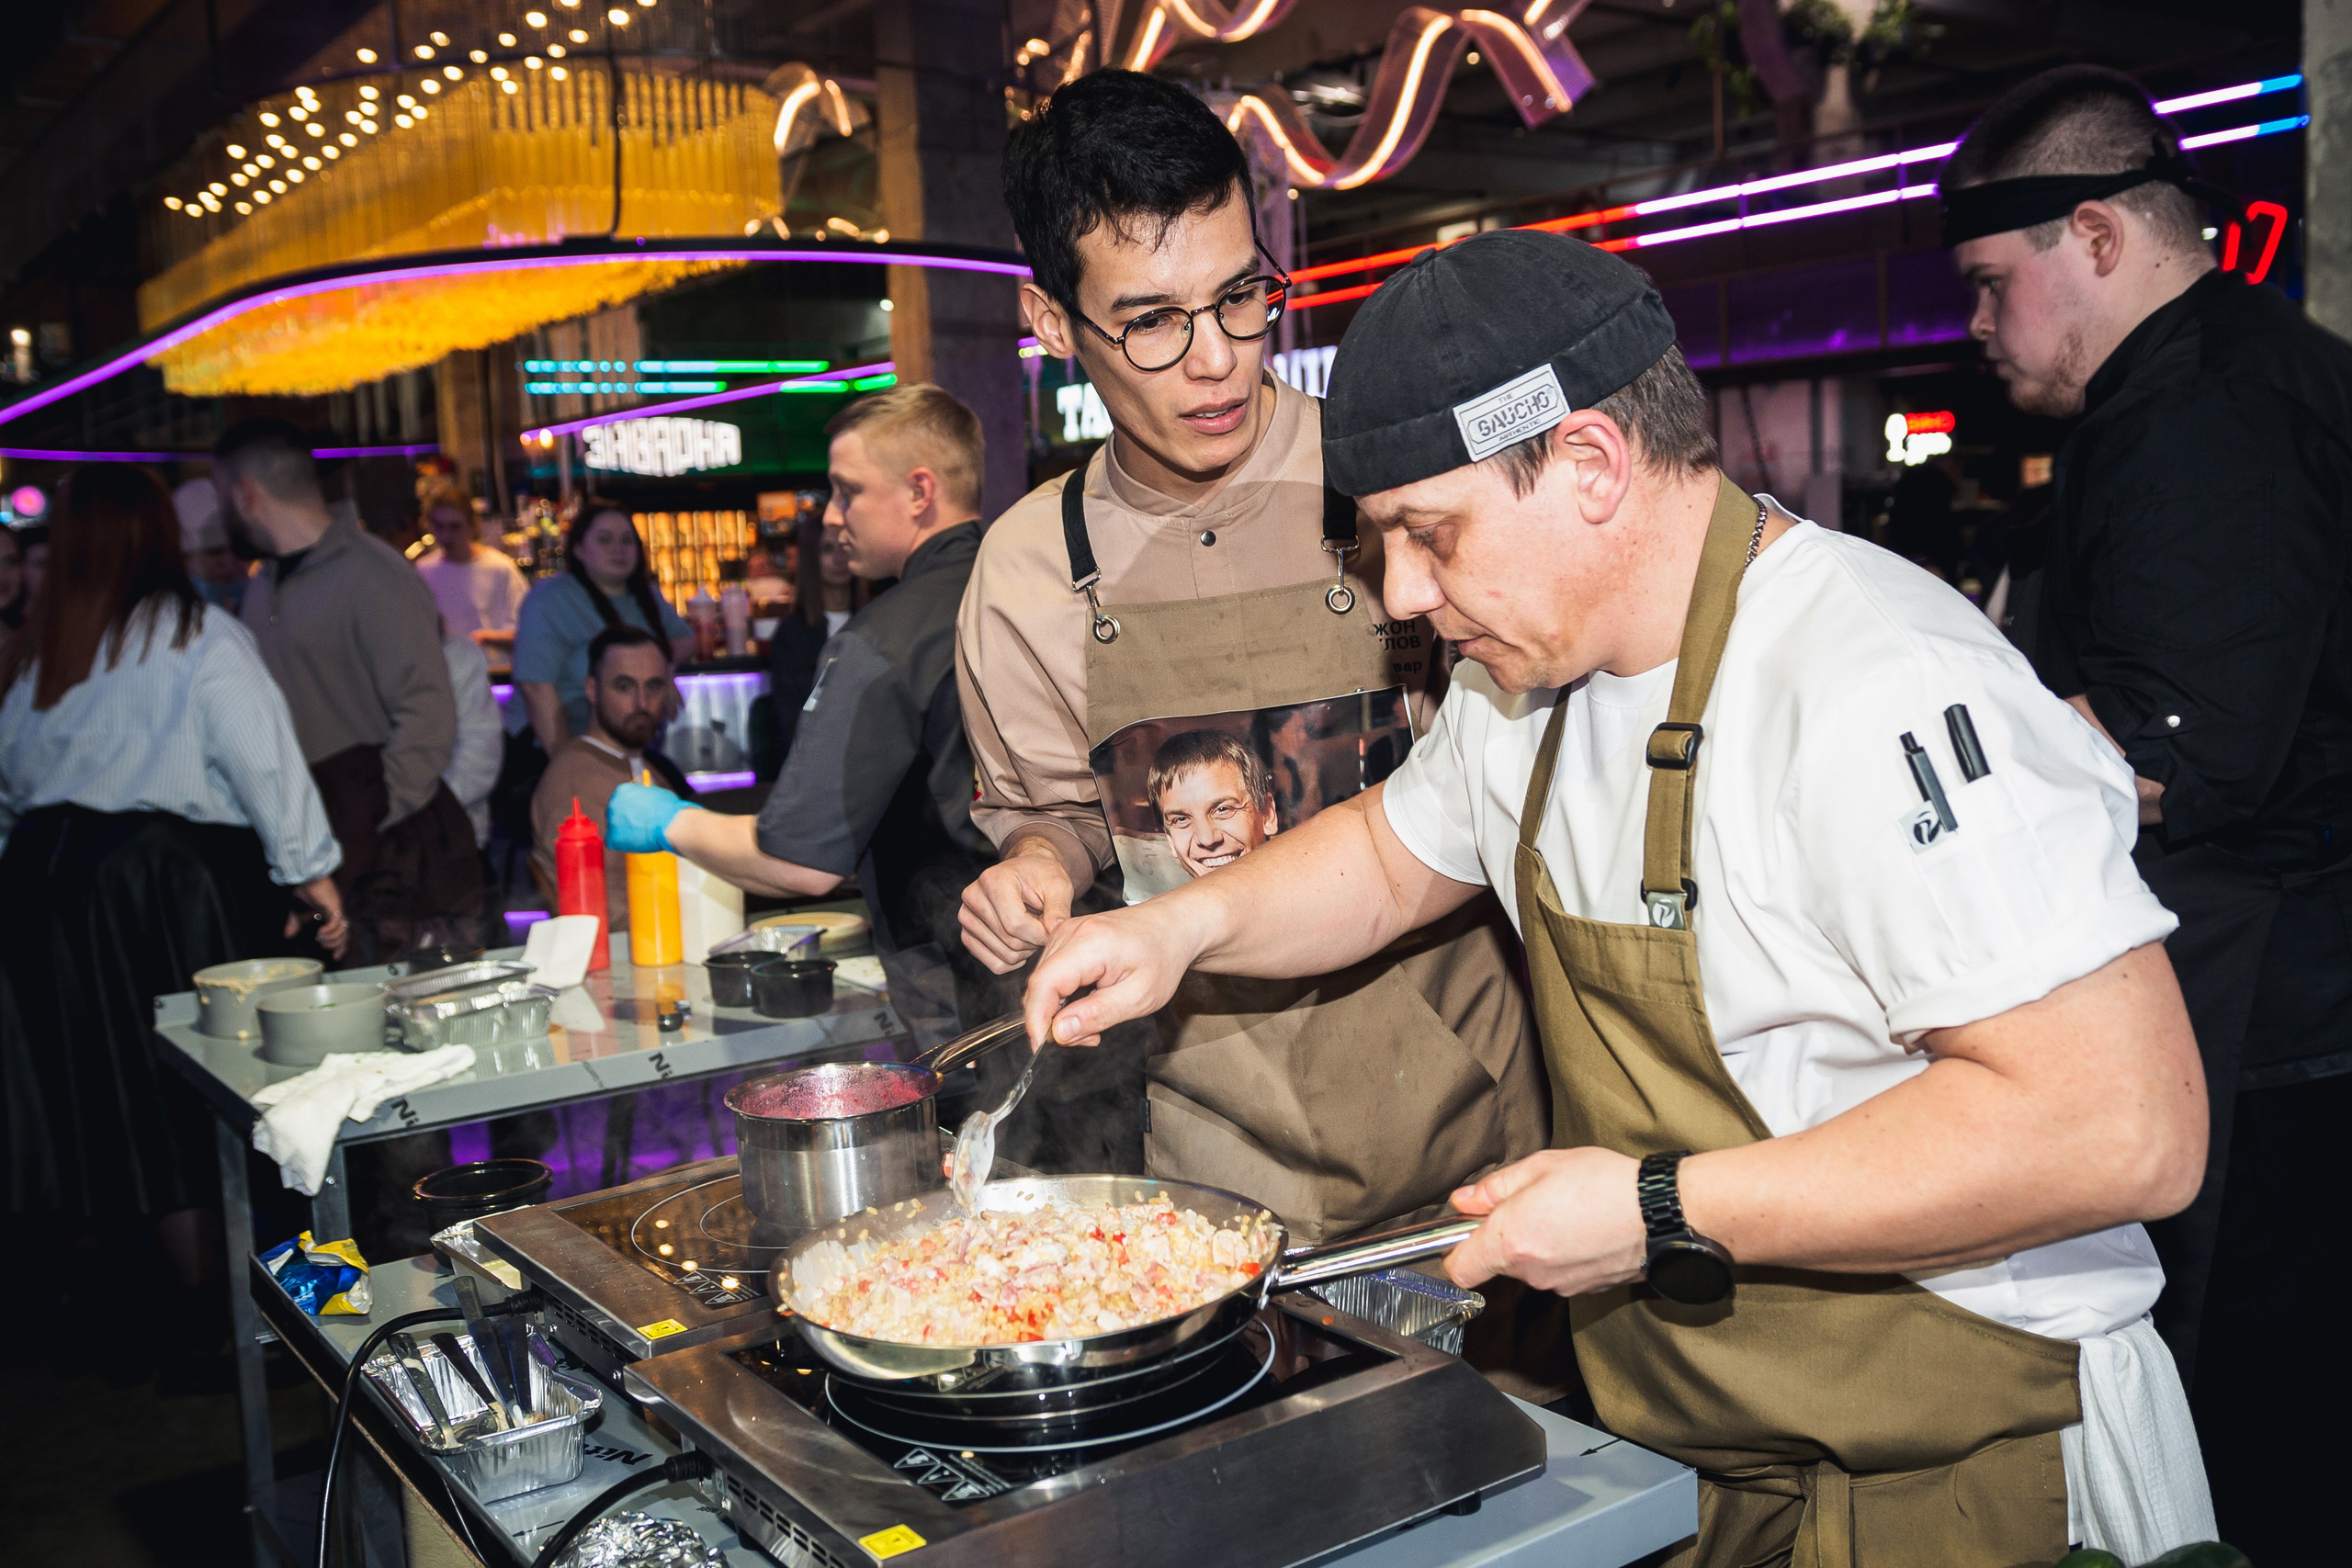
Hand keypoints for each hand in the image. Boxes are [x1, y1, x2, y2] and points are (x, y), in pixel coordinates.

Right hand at [286, 876, 349, 959]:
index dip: (340, 945)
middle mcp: (336, 912)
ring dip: (333, 938)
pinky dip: (330, 929)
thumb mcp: (296, 911)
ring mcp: (337, 908)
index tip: (335, 957)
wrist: (304, 877)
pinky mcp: (335, 904)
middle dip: (340, 945)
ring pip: (343, 929)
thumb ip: (294, 923)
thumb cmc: (303, 890)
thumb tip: (288, 935)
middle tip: (334, 955)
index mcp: (330, 915)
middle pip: (345, 933)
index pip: (340, 933)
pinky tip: (321, 932)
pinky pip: (337, 921)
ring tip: (321, 939)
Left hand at [606, 781, 691, 853]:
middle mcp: (613, 803)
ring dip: (626, 833)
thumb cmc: (668, 810)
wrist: (671, 824)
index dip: (631, 810)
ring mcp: (611, 821)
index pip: (620, 801)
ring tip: (643, 835)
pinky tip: (638, 841)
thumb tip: (643, 802)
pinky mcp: (612, 838)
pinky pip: (615, 843)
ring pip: (615, 830)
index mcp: (622, 790)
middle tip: (640, 827)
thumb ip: (642, 798)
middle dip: (626, 822)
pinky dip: (625, 845)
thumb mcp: (654, 793)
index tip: (639, 816)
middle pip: (615, 815)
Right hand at [959, 839, 1075, 972]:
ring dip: (1025, 951)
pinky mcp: (967, 934)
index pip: (1016, 924)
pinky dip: (1013, 961)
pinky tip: (1023, 944)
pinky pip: (994, 963)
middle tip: (1043, 928)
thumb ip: (1059, 909)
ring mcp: (966, 917)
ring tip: (1032, 931)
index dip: (1040, 934)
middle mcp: (973, 897)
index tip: (1052, 929)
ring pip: (1003, 955)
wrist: (1026, 874)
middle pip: (1009, 941)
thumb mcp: (1058, 885)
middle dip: (1034, 942)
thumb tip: (1054, 932)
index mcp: (993, 881)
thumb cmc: (1042, 877)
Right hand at [1021, 898, 1198, 1048]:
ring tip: (1096, 1017)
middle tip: (1089, 1037)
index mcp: (1088, 944)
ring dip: (1060, 1010)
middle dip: (1053, 1020)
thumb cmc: (1163, 957)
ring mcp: (1066, 932)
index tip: (1041, 1047)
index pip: (1043, 985)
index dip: (1036, 1020)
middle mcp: (1070, 932)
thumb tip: (1059, 1032)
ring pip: (1044, 982)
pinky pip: (1052, 973)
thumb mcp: (1139, 996)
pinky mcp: (1067, 938)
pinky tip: (1089, 1002)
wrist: (1174, 927)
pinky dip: (1064, 996)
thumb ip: (1097, 1014)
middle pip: (1040, 986)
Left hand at [1442, 1148, 1648, 1296]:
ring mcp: (1558, 1285)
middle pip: (1496, 1262)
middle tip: (1529, 1200)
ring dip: (1536, 1242)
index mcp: (1511, 1241)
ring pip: (1529, 1266)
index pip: (1458, 1269)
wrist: (1661, 1212)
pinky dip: (1562, 1253)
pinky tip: (1583, 1227)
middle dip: (1504, 1234)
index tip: (1464, 1229)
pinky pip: (1557, 1272)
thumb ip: (1494, 1187)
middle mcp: (1531, 1271)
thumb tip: (1464, 1200)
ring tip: (1564, 1210)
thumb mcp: (1539, 1167)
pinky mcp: (1584, 1290)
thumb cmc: (1604, 1183)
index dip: (1454, 1249)